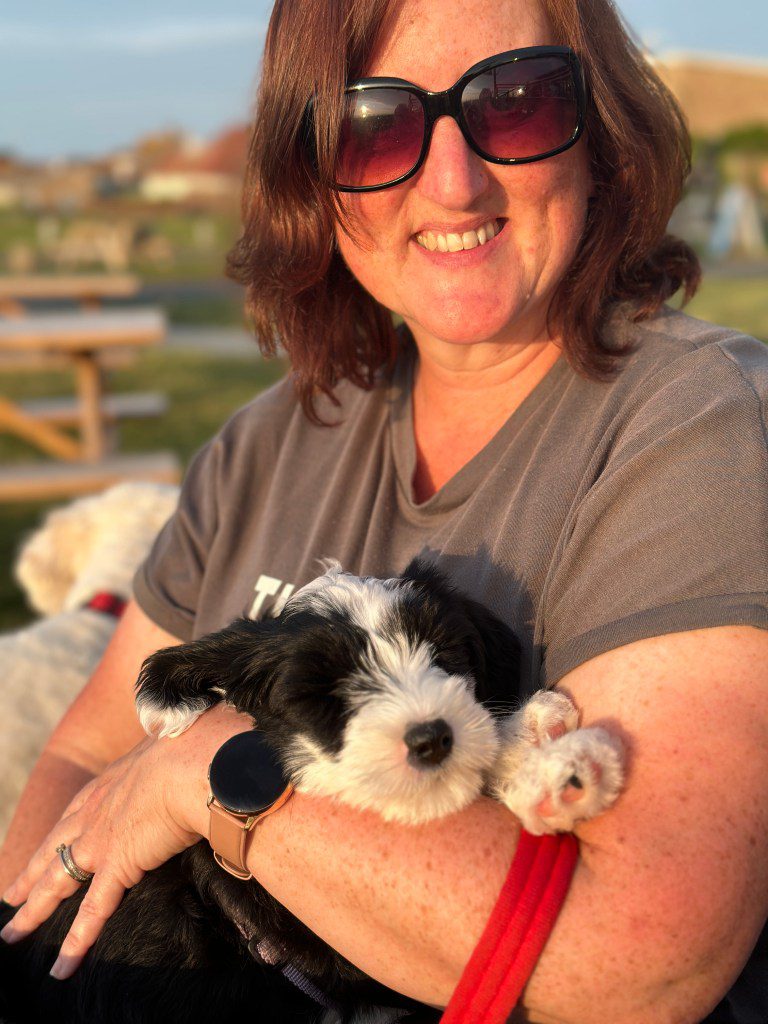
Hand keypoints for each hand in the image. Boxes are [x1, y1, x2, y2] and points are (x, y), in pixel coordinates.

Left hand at [0, 703, 249, 978]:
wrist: (199, 758)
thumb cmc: (201, 743)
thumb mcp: (179, 743)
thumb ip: (181, 754)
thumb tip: (202, 750)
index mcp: (114, 778)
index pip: (80, 808)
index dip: (65, 828)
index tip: (53, 841)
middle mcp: (98, 808)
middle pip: (54, 846)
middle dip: (31, 872)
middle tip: (11, 893)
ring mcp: (102, 838)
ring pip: (56, 880)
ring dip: (33, 910)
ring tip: (12, 932)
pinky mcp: (118, 864)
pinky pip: (92, 912)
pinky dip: (76, 942)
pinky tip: (62, 967)